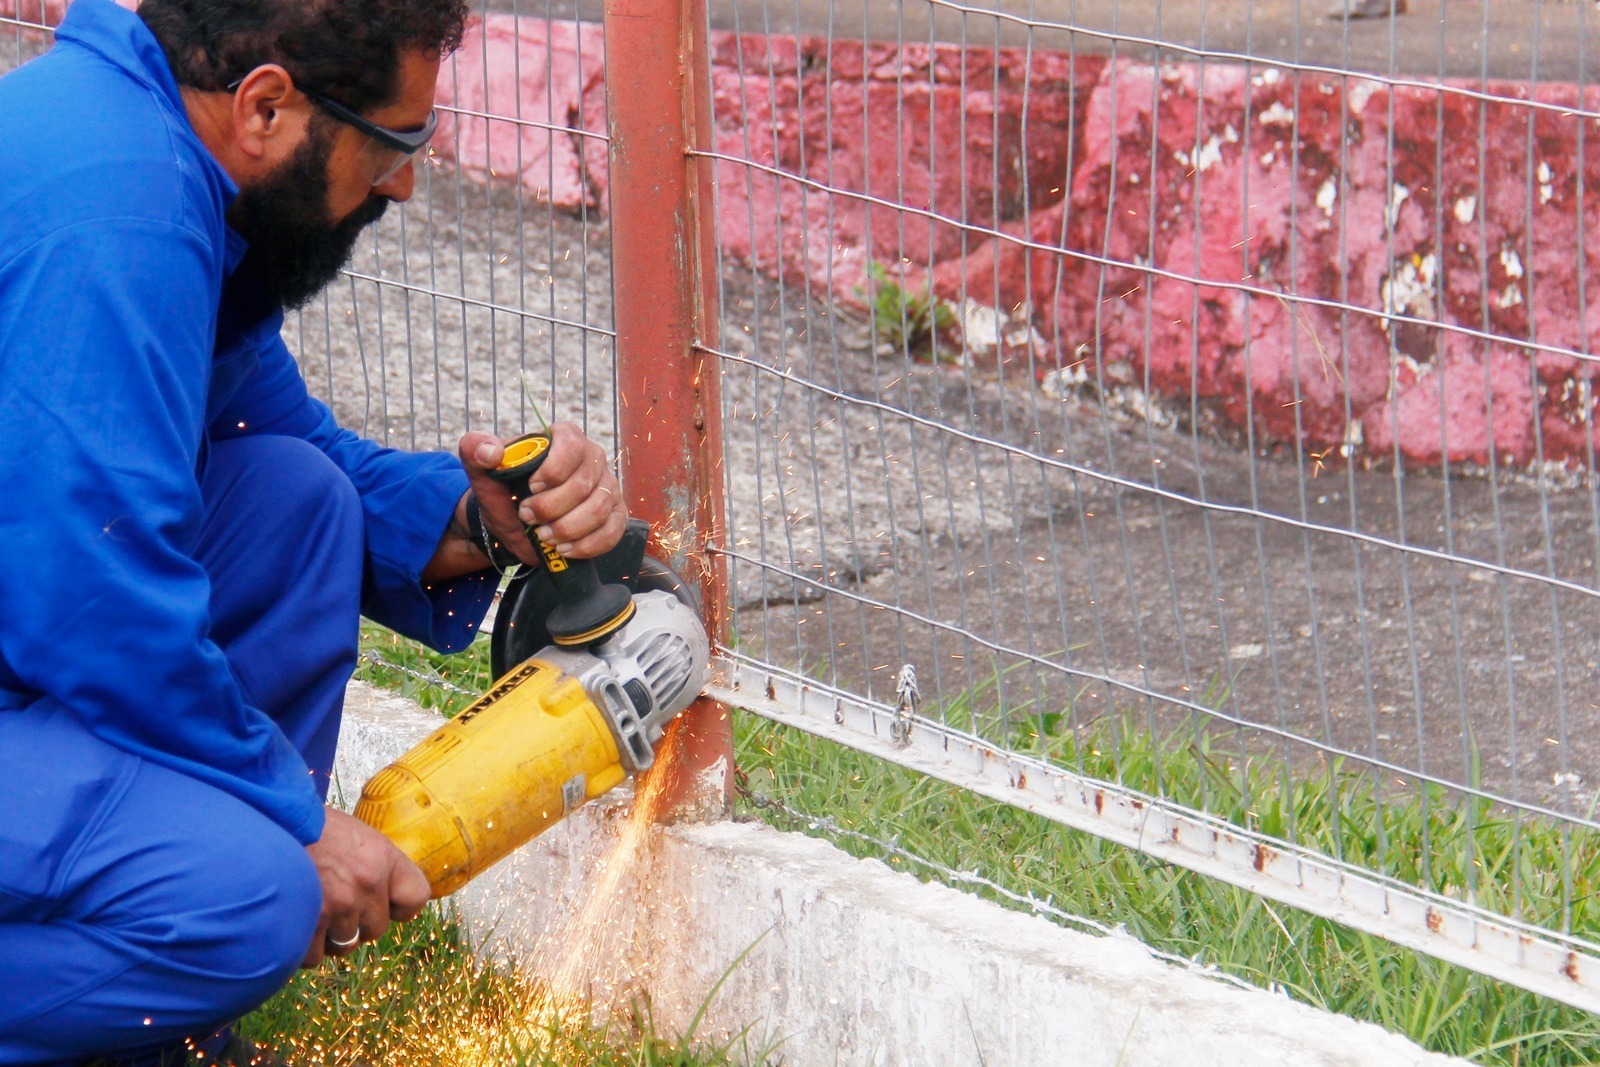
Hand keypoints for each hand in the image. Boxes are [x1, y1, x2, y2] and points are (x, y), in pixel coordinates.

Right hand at [301, 807, 430, 967]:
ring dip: (328, 936)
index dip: (400, 906)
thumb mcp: (349, 832)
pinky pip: (313, 956)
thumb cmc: (303, 826)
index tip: (387, 905)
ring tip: (311, 911)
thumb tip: (380, 892)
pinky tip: (294, 922)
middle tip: (334, 904)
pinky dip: (303, 946)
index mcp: (381, 856)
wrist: (261, 821)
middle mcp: (366, 883)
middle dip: (357, 923)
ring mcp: (337, 905)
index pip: (416, 896)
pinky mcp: (307, 923)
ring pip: (344, 945)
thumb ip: (370, 861)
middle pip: (377, 929)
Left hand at [458, 422, 627, 563]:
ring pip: (599, 509)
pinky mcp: (615, 515)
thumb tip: (491, 453)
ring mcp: (607, 487)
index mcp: (565, 437)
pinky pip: (613, 531)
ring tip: (543, 535)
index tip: (530, 488)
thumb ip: (475, 449)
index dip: (553, 470)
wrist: (513, 523)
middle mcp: (593, 458)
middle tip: (527, 516)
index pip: (571, 445)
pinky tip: (564, 549)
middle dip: (551, 507)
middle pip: (582, 484)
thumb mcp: (481, 468)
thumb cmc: (502, 490)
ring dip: (567, 528)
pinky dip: (587, 545)